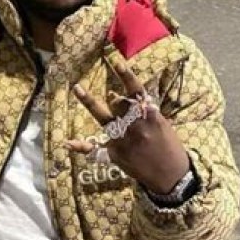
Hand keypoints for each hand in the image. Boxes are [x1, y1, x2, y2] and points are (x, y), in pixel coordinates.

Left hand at [66, 62, 188, 193]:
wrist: (172, 176)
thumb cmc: (168, 146)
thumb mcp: (161, 124)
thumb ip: (143, 109)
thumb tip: (120, 93)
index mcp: (150, 116)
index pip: (137, 92)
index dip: (127, 76)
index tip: (117, 63)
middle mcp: (136, 127)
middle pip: (118, 103)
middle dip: (114, 97)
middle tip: (113, 95)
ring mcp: (124, 141)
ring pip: (104, 118)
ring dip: (90, 102)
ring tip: (78, 87)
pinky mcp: (115, 155)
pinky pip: (95, 150)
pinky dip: (81, 147)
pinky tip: (67, 143)